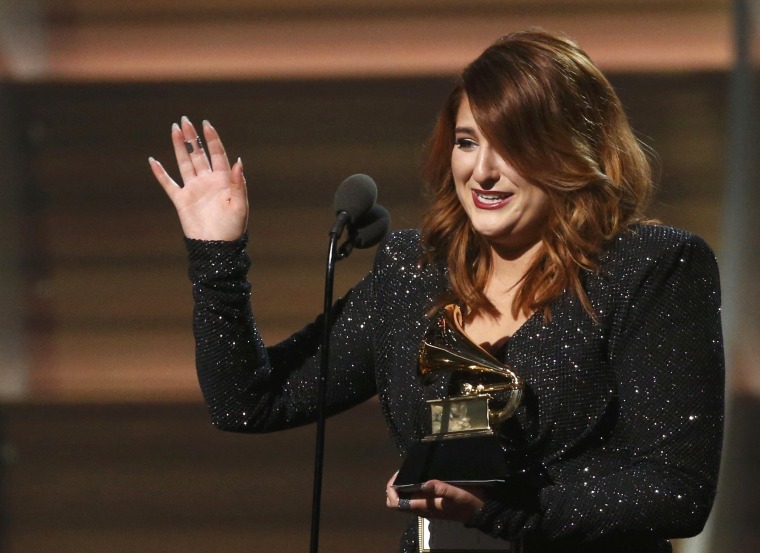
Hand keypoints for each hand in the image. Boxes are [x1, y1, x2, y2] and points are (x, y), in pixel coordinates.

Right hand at [149, 116, 247, 240]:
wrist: (217, 247)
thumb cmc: (233, 228)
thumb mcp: (239, 205)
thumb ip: (238, 183)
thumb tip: (238, 160)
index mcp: (223, 180)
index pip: (217, 154)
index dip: (212, 139)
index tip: (206, 124)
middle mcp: (208, 181)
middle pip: (199, 154)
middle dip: (193, 137)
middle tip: (185, 120)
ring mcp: (194, 189)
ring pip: (184, 163)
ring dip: (179, 147)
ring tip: (174, 129)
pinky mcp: (181, 200)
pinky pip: (169, 184)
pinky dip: (160, 173)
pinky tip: (153, 161)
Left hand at [385, 472, 485, 521]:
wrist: (482, 511)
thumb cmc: (469, 501)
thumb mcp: (457, 493)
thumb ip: (441, 489)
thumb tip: (423, 483)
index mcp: (425, 507)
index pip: (396, 504)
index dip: (391, 490)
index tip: (397, 475)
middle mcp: (423, 510)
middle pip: (397, 503)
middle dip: (395, 488)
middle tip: (402, 472)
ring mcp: (428, 509)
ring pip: (406, 501)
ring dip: (403, 488)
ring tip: (411, 472)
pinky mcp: (433, 506)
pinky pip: (415, 499)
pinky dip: (412, 489)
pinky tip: (421, 477)